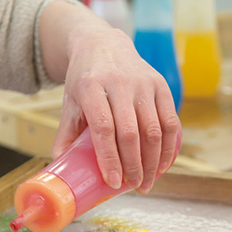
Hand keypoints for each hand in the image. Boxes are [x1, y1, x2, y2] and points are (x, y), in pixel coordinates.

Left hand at [52, 26, 179, 192]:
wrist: (103, 44)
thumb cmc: (84, 80)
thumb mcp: (70, 102)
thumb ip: (66, 134)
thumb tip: (60, 165)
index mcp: (91, 87)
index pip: (103, 128)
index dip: (110, 158)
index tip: (114, 182)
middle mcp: (119, 83)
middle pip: (131, 132)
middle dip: (135, 166)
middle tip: (135, 187)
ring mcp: (143, 83)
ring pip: (154, 129)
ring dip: (154, 161)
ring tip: (148, 182)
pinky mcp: (160, 85)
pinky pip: (171, 121)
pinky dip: (170, 147)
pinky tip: (164, 164)